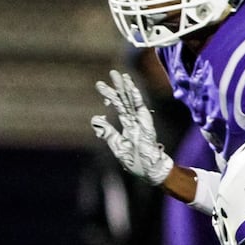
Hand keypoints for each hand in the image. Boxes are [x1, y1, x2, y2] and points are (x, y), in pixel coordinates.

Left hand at [90, 69, 174, 184]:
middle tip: (110, 74)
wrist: (149, 171)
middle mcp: (134, 120)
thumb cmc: (135, 161)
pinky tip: (131, 88)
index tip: (100, 85)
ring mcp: (141, 121)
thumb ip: (107, 132)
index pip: (117, 106)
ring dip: (126, 88)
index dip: (109, 96)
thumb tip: (95, 119)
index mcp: (128, 125)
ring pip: (131, 101)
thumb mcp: (117, 146)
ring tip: (120, 75)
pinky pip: (140, 109)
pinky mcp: (146, 124)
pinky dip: (136, 98)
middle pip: (124, 100)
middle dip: (116, 87)